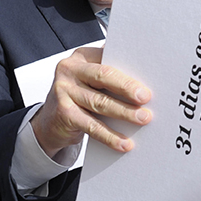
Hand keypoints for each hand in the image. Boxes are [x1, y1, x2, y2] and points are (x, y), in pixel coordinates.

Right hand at [29, 46, 152, 156]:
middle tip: (146, 97)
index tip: (148, 75)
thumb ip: (111, 76)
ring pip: (100, 103)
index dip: (128, 67)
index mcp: (82, 57)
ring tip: (143, 118)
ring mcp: (64, 91)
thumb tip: (144, 85)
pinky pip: (92, 126)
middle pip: (103, 77)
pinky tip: (125, 143)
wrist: (51, 121)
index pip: (108, 59)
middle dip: (127, 87)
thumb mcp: (91, 81)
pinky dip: (110, 136)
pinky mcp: (64, 113)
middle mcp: (70, 70)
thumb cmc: (79, 96)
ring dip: (125, 112)